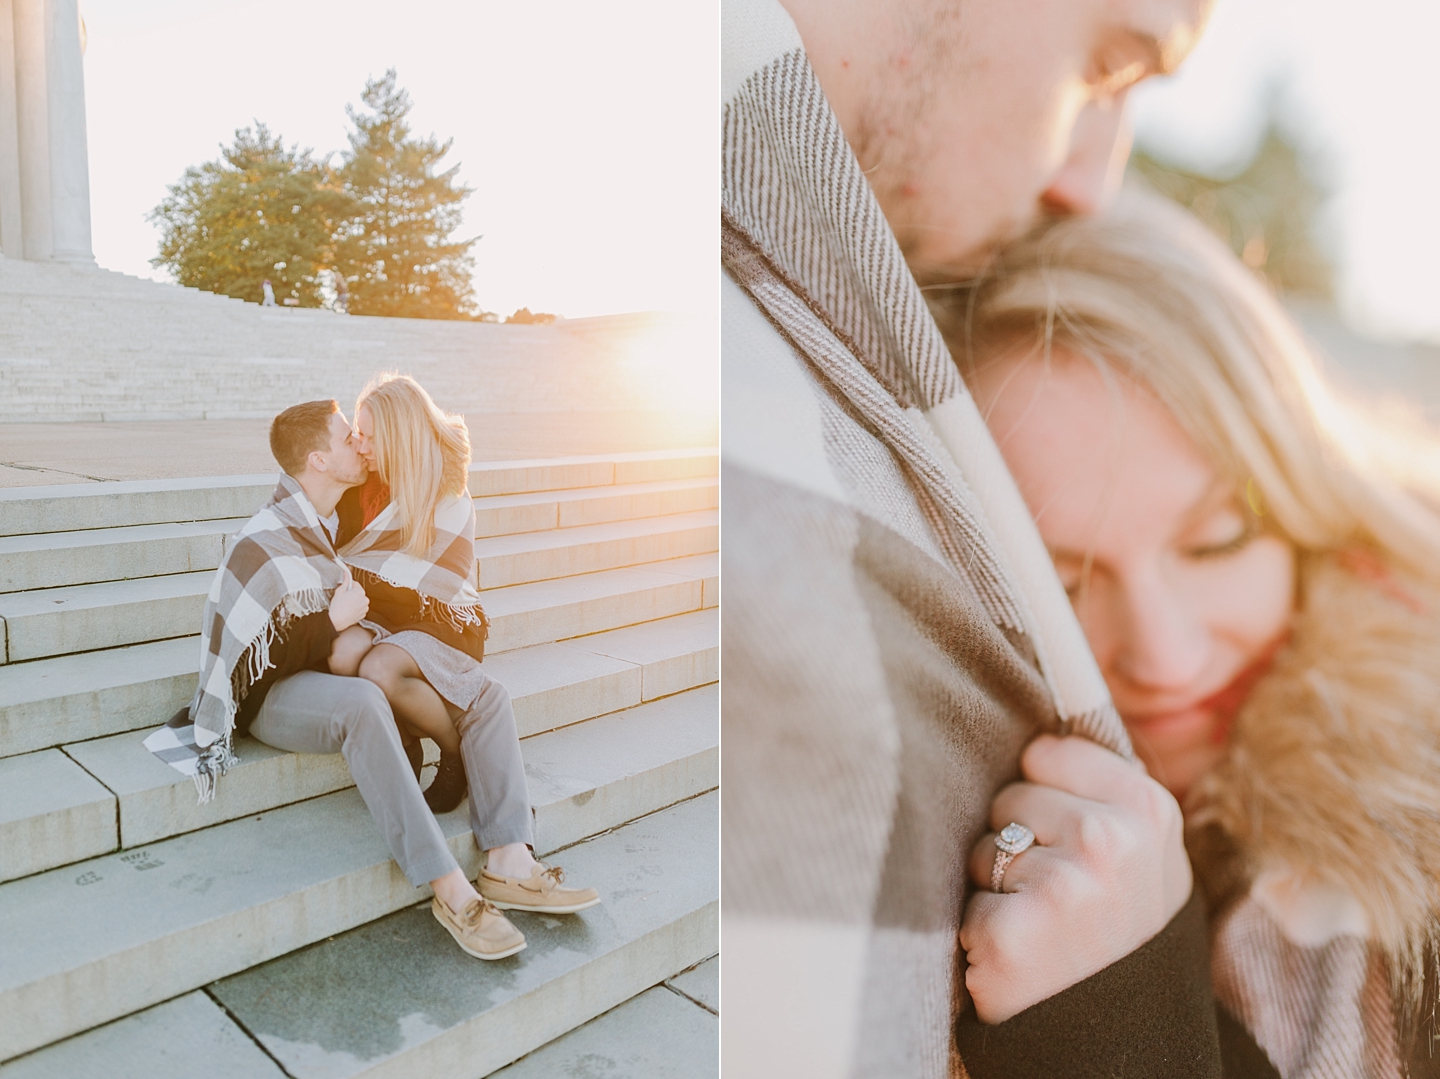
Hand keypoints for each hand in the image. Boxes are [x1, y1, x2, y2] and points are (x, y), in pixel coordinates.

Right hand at [328, 566, 368, 630]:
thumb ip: (345, 581)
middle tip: (344, 597)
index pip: (356, 584)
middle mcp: (365, 599)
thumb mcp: (340, 591)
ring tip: (346, 604)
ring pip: (359, 601)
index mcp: (360, 592)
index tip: (345, 588)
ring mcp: (365, 607)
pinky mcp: (363, 614)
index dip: (349, 585)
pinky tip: (348, 609)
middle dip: (352, 593)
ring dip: (354, 601)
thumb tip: (346, 574)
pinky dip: (356, 608)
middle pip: (358, 592)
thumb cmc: (338, 607)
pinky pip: (360, 608)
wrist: (338, 620)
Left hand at [960, 735, 1191, 1023]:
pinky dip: (978, 930)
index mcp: (1147, 808)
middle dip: (1016, 841)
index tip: (1068, 835)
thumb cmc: (1118, 931)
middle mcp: (1111, 840)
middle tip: (1056, 896)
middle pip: (1008, 796)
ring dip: (996, 885)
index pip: (1045, 750)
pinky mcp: (1014, 932)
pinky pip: (965, 899)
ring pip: (981, 846)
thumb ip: (1102, 785)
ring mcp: (1065, 887)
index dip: (1043, 794)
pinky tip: (1017, 955)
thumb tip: (1044, 703)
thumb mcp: (1141, 851)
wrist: (1120, 1041)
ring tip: (1040, 924)